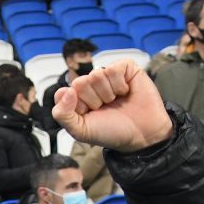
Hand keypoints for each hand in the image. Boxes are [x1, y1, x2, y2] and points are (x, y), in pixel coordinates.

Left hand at [52, 60, 173, 152]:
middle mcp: (90, 85)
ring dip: (107, 93)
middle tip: (105, 108)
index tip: (88, 115)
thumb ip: (62, 114)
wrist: (141, 135)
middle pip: (79, 82)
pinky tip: (125, 92)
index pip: (63, 93)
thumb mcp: (81, 131)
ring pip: (96, 75)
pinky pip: (113, 69)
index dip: (76, 106)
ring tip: (116, 101)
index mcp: (77, 99)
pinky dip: (119, 84)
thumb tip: (65, 91)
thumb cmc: (112, 132)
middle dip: (93, 100)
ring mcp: (107, 75)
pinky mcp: (124, 68)